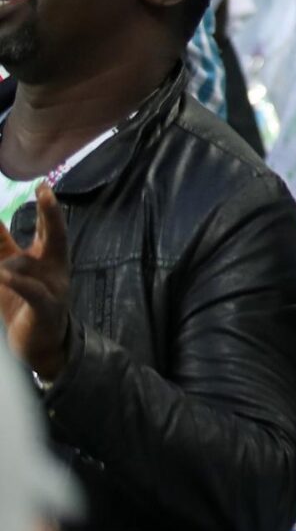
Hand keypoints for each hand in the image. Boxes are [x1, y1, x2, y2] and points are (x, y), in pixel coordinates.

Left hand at [0, 184, 72, 379]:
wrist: (38, 346)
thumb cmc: (20, 305)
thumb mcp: (8, 272)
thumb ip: (2, 246)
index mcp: (46, 257)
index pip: (47, 226)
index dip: (45, 206)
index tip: (42, 185)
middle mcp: (54, 267)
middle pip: (56, 235)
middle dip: (51, 214)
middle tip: (45, 193)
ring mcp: (54, 287)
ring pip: (31, 266)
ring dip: (11, 263)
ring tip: (1, 269)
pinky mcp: (46, 309)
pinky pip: (33, 292)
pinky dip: (20, 282)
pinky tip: (6, 274)